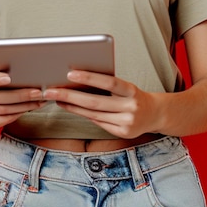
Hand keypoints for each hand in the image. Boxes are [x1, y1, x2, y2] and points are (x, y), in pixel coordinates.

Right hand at [0, 61, 45, 129]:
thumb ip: (3, 68)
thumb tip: (29, 66)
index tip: (8, 78)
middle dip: (20, 95)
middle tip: (37, 92)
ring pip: (2, 109)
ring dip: (24, 106)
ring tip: (38, 100)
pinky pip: (4, 119)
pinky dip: (19, 113)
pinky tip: (29, 108)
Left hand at [42, 70, 162, 138]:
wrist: (155, 114)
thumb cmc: (134, 95)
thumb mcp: (126, 86)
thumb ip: (108, 85)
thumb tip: (78, 80)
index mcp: (132, 90)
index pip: (109, 82)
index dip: (89, 78)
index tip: (70, 73)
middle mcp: (131, 108)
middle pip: (95, 102)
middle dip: (70, 96)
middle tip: (51, 91)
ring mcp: (127, 123)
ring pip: (93, 114)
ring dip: (72, 107)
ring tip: (57, 99)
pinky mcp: (123, 133)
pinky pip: (98, 123)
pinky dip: (83, 114)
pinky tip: (71, 108)